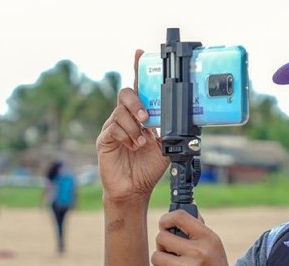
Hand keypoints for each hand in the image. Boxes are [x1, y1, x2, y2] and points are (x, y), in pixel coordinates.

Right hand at [97, 50, 167, 205]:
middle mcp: (125, 117)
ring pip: (120, 112)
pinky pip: (113, 129)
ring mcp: (113, 127)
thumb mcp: (166, 146)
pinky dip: (127, 136)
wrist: (135, 189)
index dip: (138, 69)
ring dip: (134, 127)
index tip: (140, 53)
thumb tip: (184, 120)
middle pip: (126, 94)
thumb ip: (171, 132)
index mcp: (140, 115)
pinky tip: (133, 146)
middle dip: (137, 102)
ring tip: (141, 142)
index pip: (139, 88)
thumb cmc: (148, 168)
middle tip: (147, 118)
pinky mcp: (104, 140)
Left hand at [151, 210, 247, 265]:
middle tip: (171, 254)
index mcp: (209, 239)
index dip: (166, 219)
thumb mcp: (216, 251)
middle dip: (163, 246)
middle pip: (162, 237)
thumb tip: (189, 211)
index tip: (165, 225)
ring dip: (161, 264)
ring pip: (156, 257)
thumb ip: (201, 232)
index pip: (180, 216)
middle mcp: (200, 252)